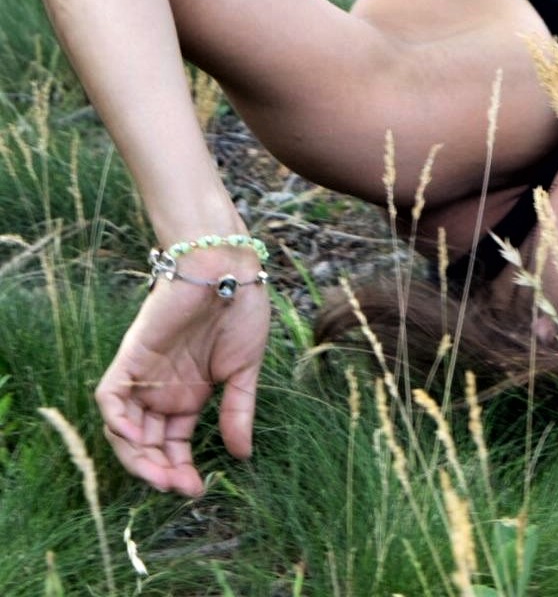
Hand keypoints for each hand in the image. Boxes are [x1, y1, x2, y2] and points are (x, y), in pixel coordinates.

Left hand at [94, 264, 269, 496]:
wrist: (228, 269)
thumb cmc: (242, 312)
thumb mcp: (245, 371)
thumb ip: (238, 410)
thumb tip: (242, 454)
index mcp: (189, 396)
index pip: (174, 444)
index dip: (181, 469)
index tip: (198, 489)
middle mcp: (162, 391)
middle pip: (147, 443)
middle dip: (159, 470)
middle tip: (178, 488)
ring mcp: (144, 376)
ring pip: (124, 429)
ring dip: (137, 456)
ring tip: (160, 476)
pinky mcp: (130, 358)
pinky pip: (110, 397)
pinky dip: (115, 420)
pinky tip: (132, 439)